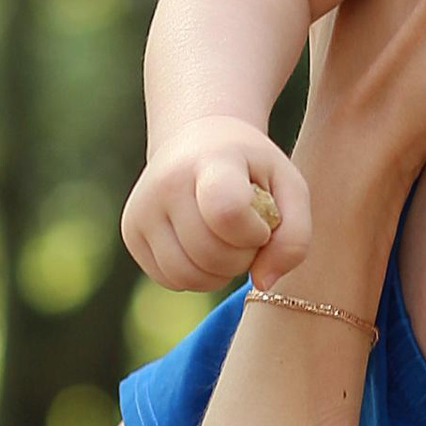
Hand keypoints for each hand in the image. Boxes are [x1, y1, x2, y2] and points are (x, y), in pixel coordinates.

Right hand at [123, 121, 310, 293]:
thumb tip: (262, 284)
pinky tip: (206, 247)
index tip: (262, 218)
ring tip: (229, 242)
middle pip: (210, 255)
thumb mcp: (290, 188)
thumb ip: (294, 238)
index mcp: (211, 161)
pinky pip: (171, 280)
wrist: (197, 141)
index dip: (255, 232)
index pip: (227, 213)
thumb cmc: (252, 168)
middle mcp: (165, 183)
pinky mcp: (131, 233)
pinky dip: (198, 274)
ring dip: (220, 272)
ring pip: (188, 276)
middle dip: (242, 257)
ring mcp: (141, 209)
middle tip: (249, 233)